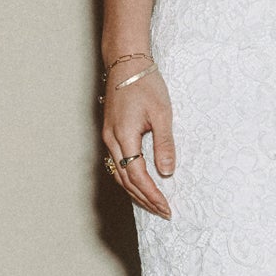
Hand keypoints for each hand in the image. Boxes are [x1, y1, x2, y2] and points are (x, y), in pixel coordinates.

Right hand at [103, 66, 173, 217]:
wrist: (126, 63)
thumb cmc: (144, 84)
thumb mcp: (162, 113)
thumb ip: (164, 144)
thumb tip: (167, 171)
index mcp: (123, 136)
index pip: (137, 175)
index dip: (152, 194)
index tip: (166, 207)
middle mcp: (111, 140)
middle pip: (125, 180)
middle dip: (145, 199)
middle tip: (163, 211)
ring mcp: (109, 138)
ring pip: (119, 174)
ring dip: (136, 192)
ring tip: (154, 204)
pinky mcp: (111, 134)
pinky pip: (118, 164)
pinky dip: (129, 179)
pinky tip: (141, 184)